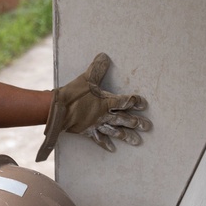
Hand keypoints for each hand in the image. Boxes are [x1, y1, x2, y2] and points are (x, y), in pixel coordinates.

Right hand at [36, 53, 150, 160]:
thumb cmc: (73, 94)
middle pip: (124, 119)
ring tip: (137, 141)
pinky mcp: (88, 131)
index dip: (135, 102)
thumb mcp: (86, 78)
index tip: (144, 104)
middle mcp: (104, 115)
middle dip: (136, 123)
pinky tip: (113, 149)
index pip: (125, 101)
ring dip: (127, 136)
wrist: (58, 110)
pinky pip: (99, 139)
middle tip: (148, 127)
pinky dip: (106, 144)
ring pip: (115, 131)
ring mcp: (97, 124)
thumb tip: (104, 56)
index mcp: (106, 102)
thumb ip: (97, 68)